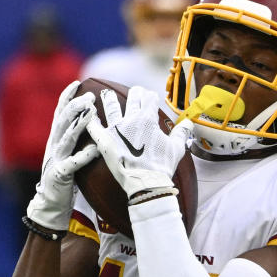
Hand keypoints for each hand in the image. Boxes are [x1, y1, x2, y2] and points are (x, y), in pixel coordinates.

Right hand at [25, 81, 99, 230]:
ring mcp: (55, 159)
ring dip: (79, 124)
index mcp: (56, 139)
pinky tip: (94, 149)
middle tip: (90, 95)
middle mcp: (54, 145)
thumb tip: (91, 120)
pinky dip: (83, 156)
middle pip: (63, 121)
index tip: (77, 83)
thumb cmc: (63, 176)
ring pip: (66, 137)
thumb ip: (74, 137)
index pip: (59, 113)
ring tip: (92, 113)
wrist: (50, 203)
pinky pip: (72, 164)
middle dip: (75, 106)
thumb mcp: (67, 152)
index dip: (66, 97)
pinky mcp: (60, 175)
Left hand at [85, 86, 191, 202]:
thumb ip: (181, 132)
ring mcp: (116, 130)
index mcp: (148, 119)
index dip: (151, 96)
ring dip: (110, 99)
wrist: (146, 183)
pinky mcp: (104, 141)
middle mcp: (131, 120)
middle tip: (135, 92)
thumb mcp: (177, 148)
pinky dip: (90, 119)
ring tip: (106, 94)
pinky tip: (88, 114)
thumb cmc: (162, 166)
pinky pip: (93, 127)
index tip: (151, 97)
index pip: (149, 98)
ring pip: (112, 107)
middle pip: (132, 98)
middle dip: (135, 93)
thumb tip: (188, 122)